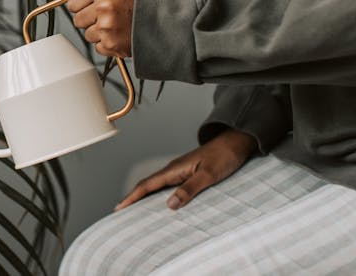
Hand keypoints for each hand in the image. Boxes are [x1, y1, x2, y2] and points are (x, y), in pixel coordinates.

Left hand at [62, 0, 136, 57]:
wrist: (160, 21)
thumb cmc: (137, 3)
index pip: (73, 3)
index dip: (83, 6)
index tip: (94, 7)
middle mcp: (103, 7)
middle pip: (78, 20)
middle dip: (90, 20)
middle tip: (108, 17)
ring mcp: (106, 27)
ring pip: (87, 35)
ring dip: (99, 33)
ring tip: (116, 26)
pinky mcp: (110, 44)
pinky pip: (97, 47)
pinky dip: (107, 44)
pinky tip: (119, 35)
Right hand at [115, 128, 256, 210]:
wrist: (236, 143)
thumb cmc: (224, 156)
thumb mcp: (208, 174)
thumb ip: (190, 189)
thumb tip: (170, 204)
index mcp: (175, 168)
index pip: (147, 184)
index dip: (132, 196)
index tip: (120, 207)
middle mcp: (174, 169)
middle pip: (147, 185)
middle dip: (133, 198)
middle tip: (121, 213)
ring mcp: (180, 171)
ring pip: (156, 186)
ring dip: (144, 197)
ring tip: (135, 211)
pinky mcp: (187, 173)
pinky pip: (167, 186)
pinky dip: (158, 195)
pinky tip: (161, 204)